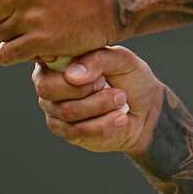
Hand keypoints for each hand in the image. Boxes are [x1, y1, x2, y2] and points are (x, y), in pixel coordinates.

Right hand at [33, 47, 162, 154]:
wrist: (147, 110)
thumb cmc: (131, 79)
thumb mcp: (121, 59)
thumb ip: (97, 60)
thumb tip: (72, 76)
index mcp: (58, 60)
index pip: (45, 63)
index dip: (70, 71)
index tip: (99, 74)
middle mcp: (50, 85)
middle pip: (48, 89)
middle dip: (86, 88)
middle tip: (107, 85)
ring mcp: (56, 111)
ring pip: (67, 111)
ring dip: (101, 105)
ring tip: (120, 99)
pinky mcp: (69, 134)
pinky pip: (79, 131)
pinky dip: (105, 124)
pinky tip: (119, 117)